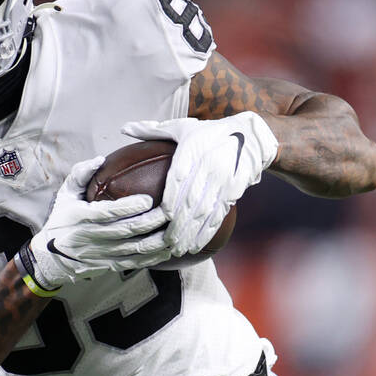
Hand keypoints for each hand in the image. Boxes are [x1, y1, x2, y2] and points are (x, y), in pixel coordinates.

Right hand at [26, 156, 171, 290]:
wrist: (51, 256)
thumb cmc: (62, 219)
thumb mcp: (65, 193)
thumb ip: (81, 173)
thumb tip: (101, 159)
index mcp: (80, 217)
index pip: (107, 213)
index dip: (128, 207)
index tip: (148, 199)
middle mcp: (90, 238)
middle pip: (126, 231)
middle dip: (151, 222)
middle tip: (170, 210)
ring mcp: (101, 254)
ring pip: (134, 249)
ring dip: (157, 240)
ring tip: (175, 229)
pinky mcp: (109, 265)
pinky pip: (135, 263)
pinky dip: (153, 257)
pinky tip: (168, 249)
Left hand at [121, 112, 277, 256]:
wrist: (251, 136)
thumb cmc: (209, 132)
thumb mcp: (183, 126)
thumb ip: (153, 130)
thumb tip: (124, 128)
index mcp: (193, 149)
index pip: (179, 178)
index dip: (171, 199)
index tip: (162, 216)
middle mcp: (209, 165)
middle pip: (191, 200)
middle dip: (179, 225)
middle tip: (165, 242)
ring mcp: (224, 179)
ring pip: (206, 211)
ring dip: (192, 233)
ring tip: (178, 248)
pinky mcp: (234, 190)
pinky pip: (220, 214)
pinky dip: (208, 231)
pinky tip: (197, 244)